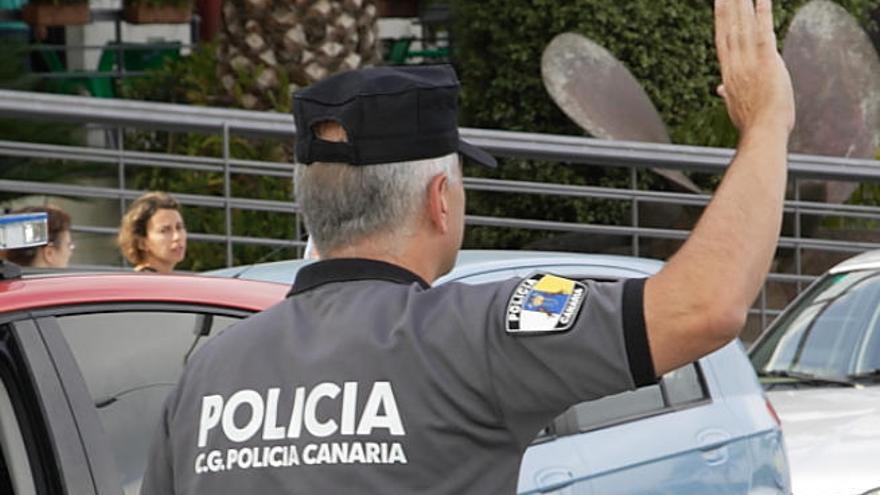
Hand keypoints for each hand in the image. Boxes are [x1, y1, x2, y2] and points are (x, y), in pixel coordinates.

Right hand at [715, 0, 794, 133]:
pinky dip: (762, 14)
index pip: (723, 40)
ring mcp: (749, 62)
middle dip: (726, 5)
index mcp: (729, 73)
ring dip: (740, 3)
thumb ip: (729, 93)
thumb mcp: (736, 107)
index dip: (721, 19)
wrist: (762, 133)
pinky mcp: (767, 61)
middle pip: (729, 27)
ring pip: (743, 26)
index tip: (719, 2)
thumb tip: (720, 90)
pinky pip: (764, 32)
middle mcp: (735, 63)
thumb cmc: (752, 124)